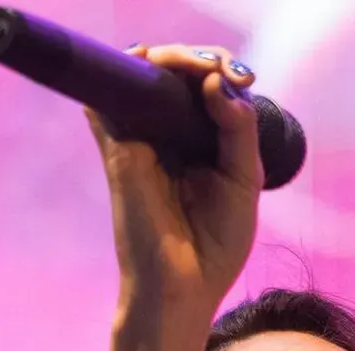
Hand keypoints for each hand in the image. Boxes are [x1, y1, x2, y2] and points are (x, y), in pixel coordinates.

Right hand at [86, 44, 261, 315]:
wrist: (183, 288)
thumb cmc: (216, 245)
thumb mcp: (242, 182)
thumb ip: (238, 130)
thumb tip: (216, 80)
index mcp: (206, 142)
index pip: (211, 88)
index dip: (224, 71)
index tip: (244, 78)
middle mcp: (172, 134)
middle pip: (180, 74)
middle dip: (199, 59)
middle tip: (217, 70)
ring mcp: (142, 136)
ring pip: (148, 74)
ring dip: (172, 58)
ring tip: (197, 68)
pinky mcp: (118, 145)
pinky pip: (110, 94)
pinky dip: (130, 72)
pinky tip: (157, 72)